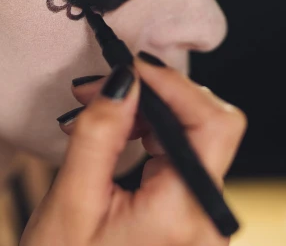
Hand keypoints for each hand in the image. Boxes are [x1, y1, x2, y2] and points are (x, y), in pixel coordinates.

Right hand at [20, 54, 246, 245]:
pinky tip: (111, 133)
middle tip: (100, 85)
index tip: (129, 65)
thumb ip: (100, 132)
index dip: (175, 83)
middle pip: (209, 125)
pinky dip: (147, 136)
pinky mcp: (187, 218)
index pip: (213, 123)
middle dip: (157, 93)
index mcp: (185, 213)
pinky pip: (179, 159)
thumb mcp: (72, 200)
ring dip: (147, 112)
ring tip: (94, 109)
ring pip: (194, 137)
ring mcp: (200, 220)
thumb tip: (124, 77)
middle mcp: (206, 217)